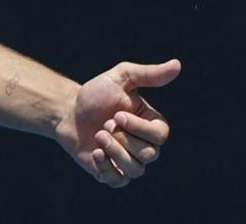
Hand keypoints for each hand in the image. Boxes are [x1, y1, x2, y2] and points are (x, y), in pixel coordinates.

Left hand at [53, 59, 180, 187]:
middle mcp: (144, 145)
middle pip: (149, 154)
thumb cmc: (96, 94)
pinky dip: (106, 167)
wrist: (67, 111)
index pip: (160, 135)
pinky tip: (94, 152)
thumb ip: (148, 74)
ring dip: (114, 152)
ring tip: (98, 135)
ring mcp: (128, 161)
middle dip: (124, 139)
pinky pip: (118, 181)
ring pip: (136, 170)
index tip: (117, 114)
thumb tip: (177, 64)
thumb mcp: (120, 78)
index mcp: (151, 125)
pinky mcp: (111, 173)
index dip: (139, 128)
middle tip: (105, 124)